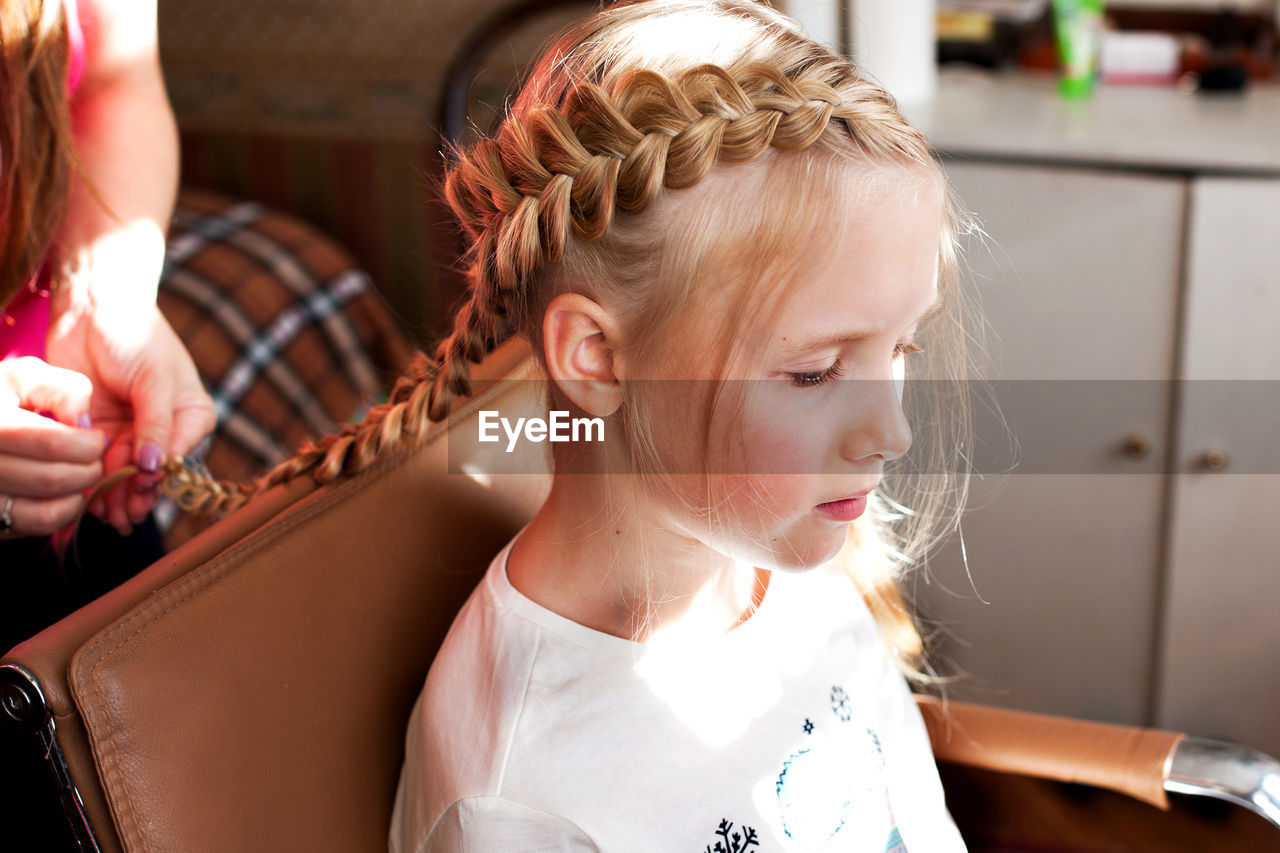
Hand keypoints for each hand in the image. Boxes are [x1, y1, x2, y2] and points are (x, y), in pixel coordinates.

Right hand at [0, 358, 106, 537]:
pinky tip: (67, 493)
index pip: (52, 443)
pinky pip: (36, 528)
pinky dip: (63, 514)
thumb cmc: (2, 398)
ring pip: (46, 514)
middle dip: (90, 470)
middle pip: (52, 480)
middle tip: (95, 458)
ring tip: (82, 474)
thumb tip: (84, 424)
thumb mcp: (26, 377)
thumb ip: (63, 389)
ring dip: (79, 496)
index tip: (97, 438)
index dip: (89, 443)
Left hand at [46, 300, 214, 534]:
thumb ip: (157, 424)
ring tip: (107, 516)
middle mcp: (164, 429)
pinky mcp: (101, 432)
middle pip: (152, 473)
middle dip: (137, 496)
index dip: (160, 477)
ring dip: (116, 497)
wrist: (92, 309)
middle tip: (123, 517)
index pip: (179, 456)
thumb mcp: (155, 379)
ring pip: (125, 475)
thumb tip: (157, 468)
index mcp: (191, 415)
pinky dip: (94, 484)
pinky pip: (100, 465)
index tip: (141, 488)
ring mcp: (131, 432)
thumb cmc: (136, 335)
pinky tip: (91, 501)